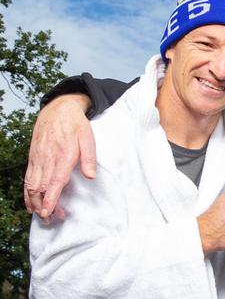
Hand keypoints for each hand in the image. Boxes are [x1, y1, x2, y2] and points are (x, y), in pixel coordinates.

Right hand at [24, 94, 94, 220]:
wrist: (58, 110)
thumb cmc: (76, 125)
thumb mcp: (88, 138)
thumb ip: (89, 158)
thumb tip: (90, 177)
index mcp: (63, 155)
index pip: (54, 181)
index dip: (51, 199)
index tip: (48, 212)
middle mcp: (47, 158)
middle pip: (42, 187)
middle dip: (44, 206)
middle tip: (51, 219)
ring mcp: (38, 158)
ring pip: (32, 185)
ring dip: (35, 202)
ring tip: (41, 216)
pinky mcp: (33, 158)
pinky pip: (27, 178)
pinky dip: (27, 193)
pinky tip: (31, 203)